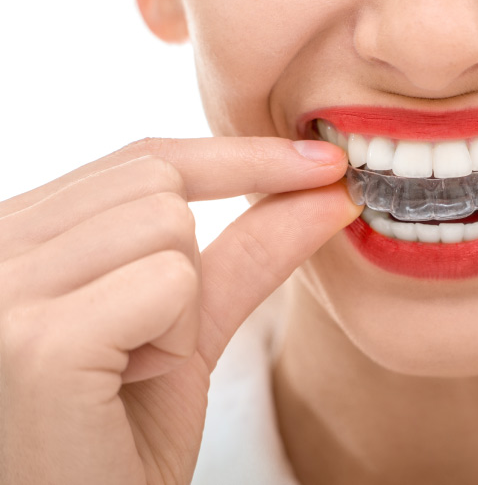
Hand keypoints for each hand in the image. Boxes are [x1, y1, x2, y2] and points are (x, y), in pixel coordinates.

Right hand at [0, 137, 359, 484]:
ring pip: (168, 226)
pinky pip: (168, 283)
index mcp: (18, 235)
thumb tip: (327, 187)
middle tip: (140, 351)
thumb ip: (248, 250)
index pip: (145, 159)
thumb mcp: (190, 329)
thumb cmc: (120, 438)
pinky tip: (120, 388)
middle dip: (187, 267)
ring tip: (123, 373)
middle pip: (160, 186)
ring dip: (178, 313)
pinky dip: (173, 341)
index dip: (240, 157)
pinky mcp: (34, 341)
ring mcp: (1, 289)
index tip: (324, 161)